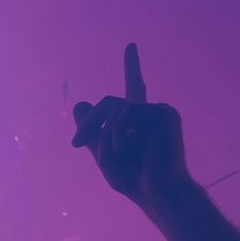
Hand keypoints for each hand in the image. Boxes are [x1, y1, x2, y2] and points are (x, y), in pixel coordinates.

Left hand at [71, 44, 192, 208]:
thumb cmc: (134, 179)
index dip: (132, 66)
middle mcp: (151, 112)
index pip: (134, 88)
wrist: (158, 194)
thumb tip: (80, 103)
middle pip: (109, 103)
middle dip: (89, 123)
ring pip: (115, 110)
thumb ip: (92, 131)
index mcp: (139, 121)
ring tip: (107, 158)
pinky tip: (119, 149)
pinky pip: (127, 112)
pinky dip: (116, 132)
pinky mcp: (164, 115)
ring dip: (103, 136)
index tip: (131, 46)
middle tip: (75, 143)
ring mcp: (159, 112)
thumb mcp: (103, 154)